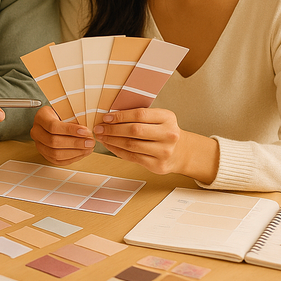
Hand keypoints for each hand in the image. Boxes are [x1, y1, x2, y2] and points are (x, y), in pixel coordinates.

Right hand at [29, 106, 94, 164]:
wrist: (52, 118)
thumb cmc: (60, 113)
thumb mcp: (65, 109)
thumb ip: (73, 118)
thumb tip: (87, 130)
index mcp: (41, 117)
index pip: (53, 126)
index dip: (70, 130)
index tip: (85, 131)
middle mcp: (36, 132)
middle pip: (53, 142)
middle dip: (75, 143)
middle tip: (89, 142)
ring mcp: (39, 144)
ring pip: (55, 153)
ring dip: (75, 152)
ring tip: (88, 148)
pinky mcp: (44, 154)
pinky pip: (57, 160)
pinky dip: (72, 158)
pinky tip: (82, 153)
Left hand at [94, 108, 217, 181]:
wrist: (182, 152)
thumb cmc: (164, 131)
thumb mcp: (159, 119)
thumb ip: (140, 116)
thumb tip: (110, 116)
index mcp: (168, 118)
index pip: (140, 114)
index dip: (120, 116)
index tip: (106, 117)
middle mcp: (168, 134)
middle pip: (134, 130)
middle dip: (113, 129)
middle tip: (99, 128)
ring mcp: (164, 151)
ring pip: (131, 145)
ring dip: (112, 141)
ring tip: (102, 137)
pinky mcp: (158, 165)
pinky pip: (132, 157)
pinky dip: (117, 151)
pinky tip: (110, 146)